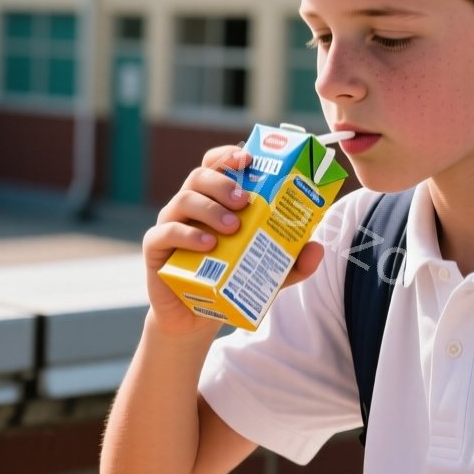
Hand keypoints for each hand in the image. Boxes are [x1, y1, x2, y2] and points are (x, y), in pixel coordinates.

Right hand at [142, 144, 323, 337]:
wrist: (195, 318)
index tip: (248, 159)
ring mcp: (171, 224)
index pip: (216, 165)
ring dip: (210, 208)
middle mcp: (190, 206)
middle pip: (200, 176)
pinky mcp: (156, 249)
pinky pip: (166, 232)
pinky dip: (187, 235)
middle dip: (223, 183)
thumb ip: (292, 262)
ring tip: (233, 227)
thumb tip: (317, 248)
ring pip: (183, 199)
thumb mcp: (267, 274)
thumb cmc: (230, 283)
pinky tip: (208, 245)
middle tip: (245, 201)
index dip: (228, 155)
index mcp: (214, 200)